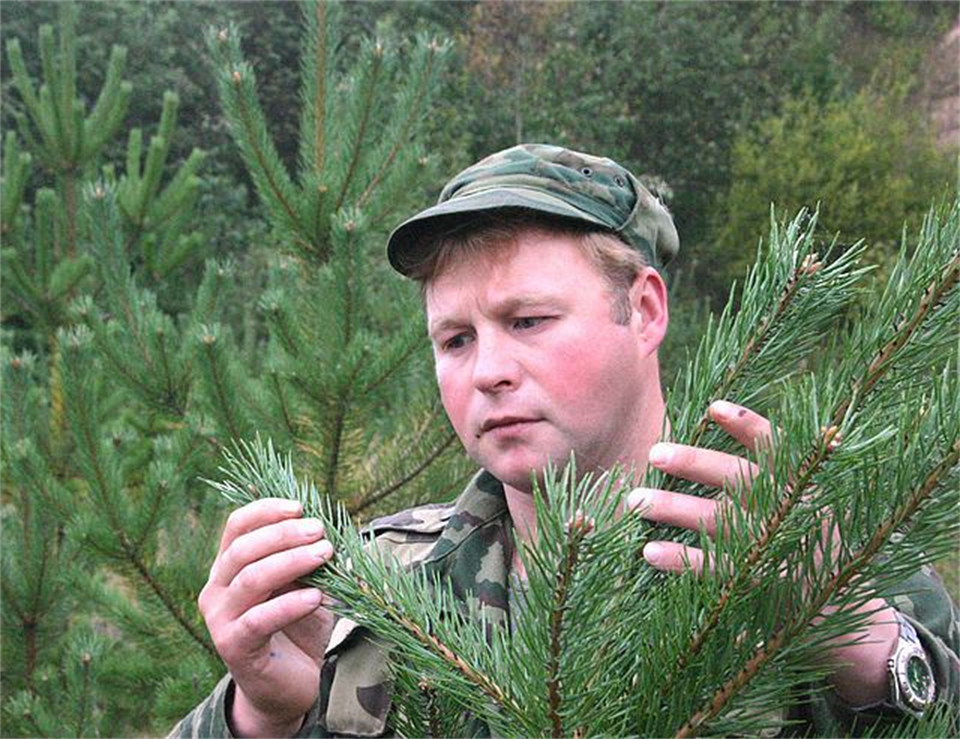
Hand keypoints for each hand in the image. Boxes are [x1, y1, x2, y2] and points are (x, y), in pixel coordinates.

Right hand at [198, 498, 336, 738]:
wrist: (293, 683)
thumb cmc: (301, 626)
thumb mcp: (306, 583)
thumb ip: (307, 556)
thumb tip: (325, 525)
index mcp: (229, 566)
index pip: (237, 526)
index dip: (265, 510)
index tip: (299, 507)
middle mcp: (216, 589)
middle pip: (243, 549)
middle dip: (284, 535)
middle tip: (320, 532)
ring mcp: (220, 619)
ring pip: (250, 579)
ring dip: (291, 562)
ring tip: (324, 554)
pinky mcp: (233, 647)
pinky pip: (258, 620)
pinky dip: (289, 604)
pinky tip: (315, 597)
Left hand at [626, 400, 898, 706]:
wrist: (847, 614)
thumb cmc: (810, 543)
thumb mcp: (806, 504)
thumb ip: (772, 474)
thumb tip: (715, 426)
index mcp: (800, 487)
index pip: (776, 448)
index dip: (746, 425)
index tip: (713, 408)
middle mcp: (788, 512)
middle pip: (738, 479)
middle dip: (694, 464)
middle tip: (654, 453)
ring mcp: (774, 548)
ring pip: (718, 521)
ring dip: (675, 508)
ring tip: (636, 500)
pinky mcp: (760, 585)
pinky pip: (715, 569)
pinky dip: (681, 560)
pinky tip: (650, 552)